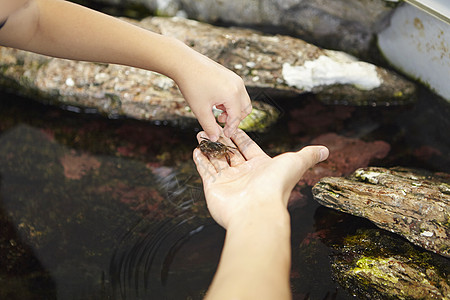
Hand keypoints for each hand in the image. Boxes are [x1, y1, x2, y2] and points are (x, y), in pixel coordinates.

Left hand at [174, 51, 251, 140]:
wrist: (185, 63)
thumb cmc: (192, 85)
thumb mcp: (200, 110)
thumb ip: (210, 126)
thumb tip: (215, 138)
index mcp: (232, 95)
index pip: (237, 118)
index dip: (231, 128)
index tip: (224, 135)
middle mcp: (238, 86)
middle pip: (245, 109)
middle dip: (235, 119)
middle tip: (220, 122)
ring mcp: (236, 79)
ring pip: (242, 100)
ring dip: (233, 110)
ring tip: (216, 111)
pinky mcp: (231, 76)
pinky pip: (237, 92)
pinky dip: (230, 101)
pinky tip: (216, 101)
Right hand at [193, 129, 328, 227]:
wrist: (257, 211)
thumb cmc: (276, 187)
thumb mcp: (296, 163)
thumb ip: (308, 154)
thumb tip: (326, 150)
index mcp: (261, 167)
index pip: (248, 148)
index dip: (240, 137)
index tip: (232, 125)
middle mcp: (244, 175)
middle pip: (231, 153)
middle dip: (222, 140)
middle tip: (213, 126)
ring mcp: (228, 182)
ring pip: (216, 160)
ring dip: (209, 147)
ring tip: (201, 133)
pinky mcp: (214, 188)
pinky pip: (205, 171)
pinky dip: (200, 161)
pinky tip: (196, 150)